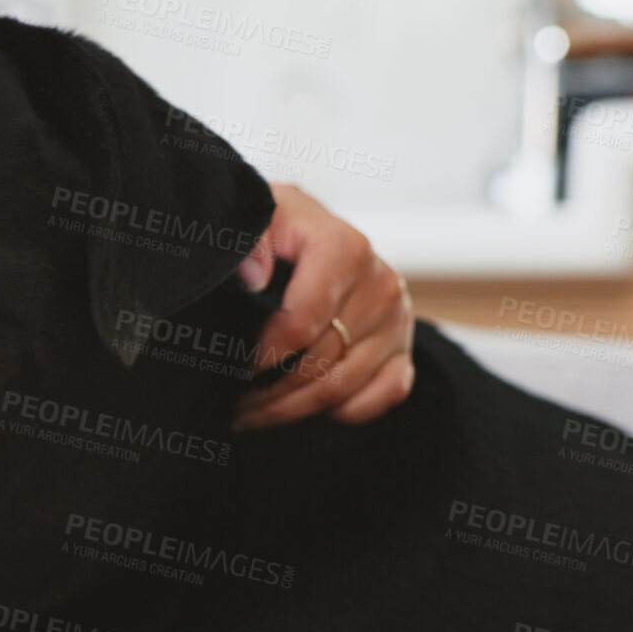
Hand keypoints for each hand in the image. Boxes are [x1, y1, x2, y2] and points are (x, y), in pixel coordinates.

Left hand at [232, 184, 415, 430]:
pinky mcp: (403, 349)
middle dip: (267, 390)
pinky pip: (380, 398)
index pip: (301, 322)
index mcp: (346, 249)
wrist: (307, 235)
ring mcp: (397, 321)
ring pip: (342, 388)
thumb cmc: (277, 230)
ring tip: (249, 411)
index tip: (232, 367)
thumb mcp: (256, 219)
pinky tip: (298, 405)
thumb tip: (253, 277)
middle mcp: (381, 285)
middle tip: (229, 398)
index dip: (261, 354)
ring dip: (289, 409)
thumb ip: (250, 243)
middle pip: (319, 361)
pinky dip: (338, 412)